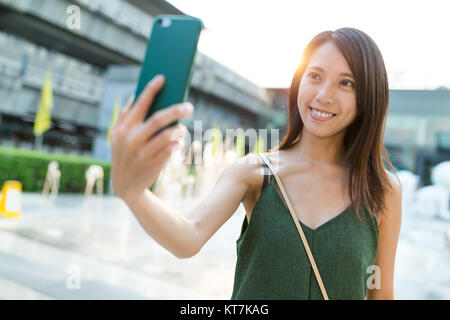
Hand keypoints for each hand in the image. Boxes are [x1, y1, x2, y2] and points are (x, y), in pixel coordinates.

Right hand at [110, 75, 192, 202]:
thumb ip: (124, 117)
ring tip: (183, 128)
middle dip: (176, 110)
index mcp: (123, 129)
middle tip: (190, 106)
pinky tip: (178, 142)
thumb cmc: (123, 155)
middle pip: (158, 119)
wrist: (124, 186)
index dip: (151, 90)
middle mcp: (131, 140)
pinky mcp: (152, 164)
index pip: (140, 105)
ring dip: (178, 130)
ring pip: (167, 136)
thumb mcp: (117, 137)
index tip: (162, 78)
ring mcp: (142, 153)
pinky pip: (170, 150)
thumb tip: (134, 97)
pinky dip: (176, 144)